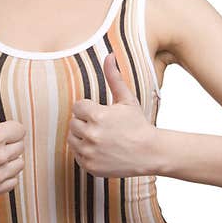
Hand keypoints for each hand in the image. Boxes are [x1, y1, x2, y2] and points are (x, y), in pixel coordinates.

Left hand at [66, 53, 159, 177]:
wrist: (149, 152)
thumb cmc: (138, 124)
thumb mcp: (126, 99)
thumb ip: (114, 77)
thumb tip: (109, 55)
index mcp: (98, 116)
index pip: (77, 107)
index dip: (89, 109)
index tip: (100, 113)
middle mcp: (91, 135)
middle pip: (73, 123)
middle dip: (85, 122)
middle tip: (102, 126)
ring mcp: (90, 153)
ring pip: (72, 139)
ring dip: (82, 137)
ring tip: (99, 136)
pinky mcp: (90, 167)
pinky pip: (77, 155)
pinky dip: (85, 152)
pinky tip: (100, 149)